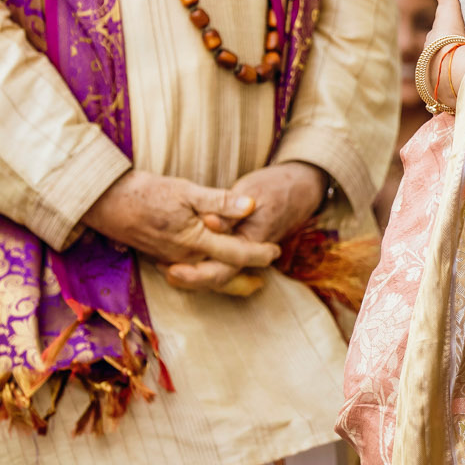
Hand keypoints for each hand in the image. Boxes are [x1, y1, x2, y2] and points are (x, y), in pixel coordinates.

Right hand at [82, 170, 280, 269]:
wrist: (108, 202)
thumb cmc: (149, 193)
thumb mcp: (188, 191)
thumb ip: (221, 201)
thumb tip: (252, 205)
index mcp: (196, 241)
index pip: (236, 254)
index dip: (259, 254)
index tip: (276, 252)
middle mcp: (185, 258)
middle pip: (222, 275)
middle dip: (245, 279)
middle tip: (265, 278)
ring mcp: (171, 260)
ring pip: (206, 276)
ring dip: (227, 279)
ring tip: (247, 280)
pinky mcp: (161, 257)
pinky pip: (190, 273)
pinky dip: (206, 273)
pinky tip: (211, 267)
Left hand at [169, 161, 329, 294]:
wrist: (301, 186)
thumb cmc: (276, 186)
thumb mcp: (251, 192)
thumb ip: (228, 209)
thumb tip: (208, 222)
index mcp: (251, 242)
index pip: (222, 269)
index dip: (195, 273)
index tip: (171, 268)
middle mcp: (249, 252)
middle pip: (217, 276)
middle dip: (189, 278)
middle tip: (163, 270)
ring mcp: (246, 250)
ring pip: (218, 271)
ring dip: (193, 272)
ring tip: (164, 267)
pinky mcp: (242, 244)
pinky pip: (221, 260)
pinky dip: (202, 261)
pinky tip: (180, 256)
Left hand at [422, 0, 464, 110]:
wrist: (453, 74)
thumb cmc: (450, 39)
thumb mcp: (448, 9)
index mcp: (431, 44)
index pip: (440, 36)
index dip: (450, 34)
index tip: (461, 35)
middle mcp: (429, 64)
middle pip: (442, 56)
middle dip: (452, 55)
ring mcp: (436, 84)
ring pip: (446, 75)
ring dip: (456, 75)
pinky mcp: (446, 101)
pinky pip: (453, 94)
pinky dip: (460, 91)